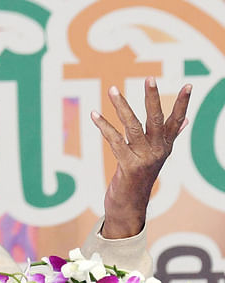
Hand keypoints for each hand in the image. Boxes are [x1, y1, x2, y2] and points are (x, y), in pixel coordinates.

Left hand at [91, 77, 189, 238]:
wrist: (129, 205)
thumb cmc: (140, 176)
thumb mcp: (157, 156)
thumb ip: (170, 137)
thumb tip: (187, 120)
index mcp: (165, 146)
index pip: (178, 121)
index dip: (183, 104)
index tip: (189, 85)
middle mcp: (158, 151)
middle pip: (157, 120)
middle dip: (152, 98)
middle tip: (149, 78)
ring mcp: (144, 159)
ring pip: (133, 127)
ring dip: (121, 107)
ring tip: (112, 90)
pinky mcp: (129, 166)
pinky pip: (115, 140)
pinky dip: (103, 126)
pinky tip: (94, 114)